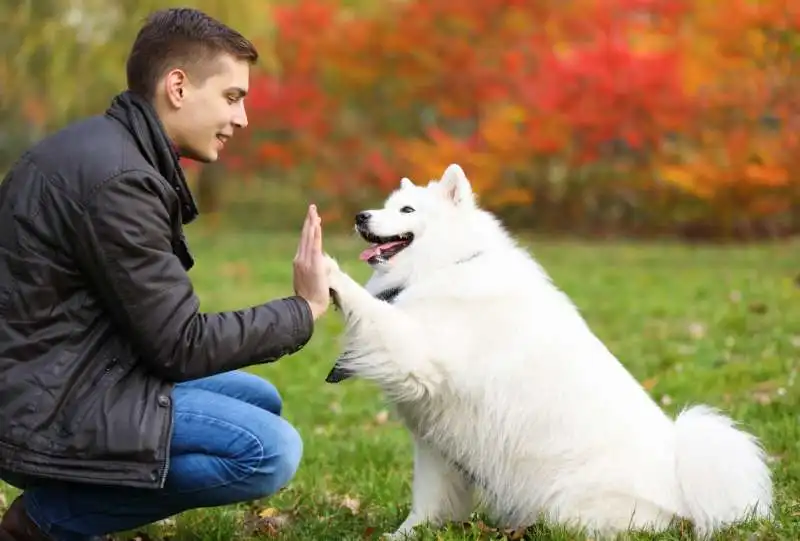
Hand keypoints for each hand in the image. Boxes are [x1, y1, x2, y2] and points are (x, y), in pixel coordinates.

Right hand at [293, 204, 329, 319]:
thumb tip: (319, 265)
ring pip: (309, 238)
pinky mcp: (313, 263)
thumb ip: (312, 270)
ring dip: (312, 224)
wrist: (307, 306)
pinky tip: (317, 224)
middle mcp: (300, 259)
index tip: (313, 220)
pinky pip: (314, 245)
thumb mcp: (309, 280)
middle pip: (305, 236)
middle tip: (312, 208)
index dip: (309, 230)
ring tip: (315, 212)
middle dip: (309, 221)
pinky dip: (315, 234)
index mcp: (299, 262)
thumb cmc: (309, 298)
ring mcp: (305, 261)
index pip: (304, 242)